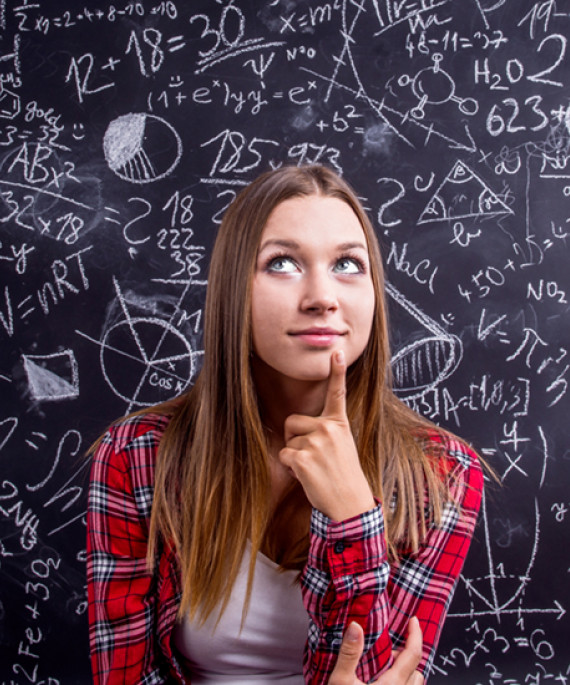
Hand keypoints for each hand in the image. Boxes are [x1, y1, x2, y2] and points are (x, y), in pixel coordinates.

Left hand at [278, 350, 374, 520]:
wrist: (349, 504)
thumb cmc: (343, 475)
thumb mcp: (342, 446)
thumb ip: (326, 431)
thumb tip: (297, 428)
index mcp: (339, 423)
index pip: (337, 393)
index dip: (336, 371)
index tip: (337, 352)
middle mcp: (328, 428)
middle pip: (292, 421)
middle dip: (294, 438)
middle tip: (313, 457)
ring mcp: (315, 442)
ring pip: (288, 441)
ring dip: (295, 456)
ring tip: (315, 469)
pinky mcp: (302, 457)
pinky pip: (284, 456)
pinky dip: (291, 468)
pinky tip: (308, 477)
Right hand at [328, 618, 423, 684]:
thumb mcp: (341, 682)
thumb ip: (349, 653)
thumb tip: (356, 626)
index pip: (412, 655)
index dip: (415, 635)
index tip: (413, 620)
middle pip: (417, 671)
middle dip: (407, 656)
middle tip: (388, 649)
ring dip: (407, 673)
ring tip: (387, 666)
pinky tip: (384, 683)